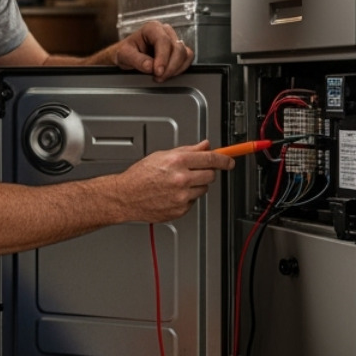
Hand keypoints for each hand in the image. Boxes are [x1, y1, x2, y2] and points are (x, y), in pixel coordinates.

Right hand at [110, 140, 234, 223]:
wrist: (126, 196)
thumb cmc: (140, 176)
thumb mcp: (162, 156)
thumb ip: (187, 150)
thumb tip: (205, 146)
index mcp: (177, 161)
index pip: (210, 159)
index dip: (224, 159)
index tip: (230, 161)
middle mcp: (181, 179)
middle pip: (210, 175)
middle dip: (205, 172)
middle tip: (193, 172)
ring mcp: (182, 196)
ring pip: (203, 189)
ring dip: (195, 185)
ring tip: (177, 184)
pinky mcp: (180, 210)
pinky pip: (193, 201)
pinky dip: (186, 198)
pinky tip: (172, 194)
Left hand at [113, 21, 192, 81]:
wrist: (127, 56)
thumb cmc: (126, 52)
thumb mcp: (124, 55)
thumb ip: (136, 60)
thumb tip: (150, 66)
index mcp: (151, 28)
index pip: (163, 41)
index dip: (163, 58)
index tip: (158, 71)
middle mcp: (165, 31)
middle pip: (177, 48)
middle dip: (170, 66)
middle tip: (158, 77)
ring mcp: (173, 40)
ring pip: (185, 53)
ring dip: (176, 68)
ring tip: (161, 77)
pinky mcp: (178, 50)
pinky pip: (187, 58)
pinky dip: (180, 68)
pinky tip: (169, 74)